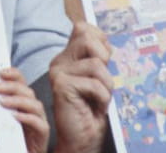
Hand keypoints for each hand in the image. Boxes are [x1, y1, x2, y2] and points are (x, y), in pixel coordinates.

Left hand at [0, 68, 48, 152]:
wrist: (20, 152)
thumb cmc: (11, 139)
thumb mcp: (2, 119)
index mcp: (23, 103)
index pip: (22, 83)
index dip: (14, 74)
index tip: (1, 72)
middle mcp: (33, 109)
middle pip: (28, 91)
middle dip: (12, 86)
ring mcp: (40, 121)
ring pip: (35, 105)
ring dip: (18, 100)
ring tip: (3, 102)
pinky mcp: (42, 134)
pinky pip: (39, 123)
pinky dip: (27, 118)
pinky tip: (15, 116)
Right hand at [51, 22, 112, 152]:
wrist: (83, 137)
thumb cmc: (93, 108)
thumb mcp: (99, 76)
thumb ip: (98, 56)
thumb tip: (106, 40)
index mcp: (68, 56)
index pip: (83, 27)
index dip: (101, 41)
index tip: (105, 63)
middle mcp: (60, 61)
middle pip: (87, 36)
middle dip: (104, 58)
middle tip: (102, 81)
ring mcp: (58, 72)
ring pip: (96, 63)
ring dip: (106, 85)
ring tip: (100, 99)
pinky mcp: (61, 85)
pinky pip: (94, 83)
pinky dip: (102, 97)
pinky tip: (95, 107)